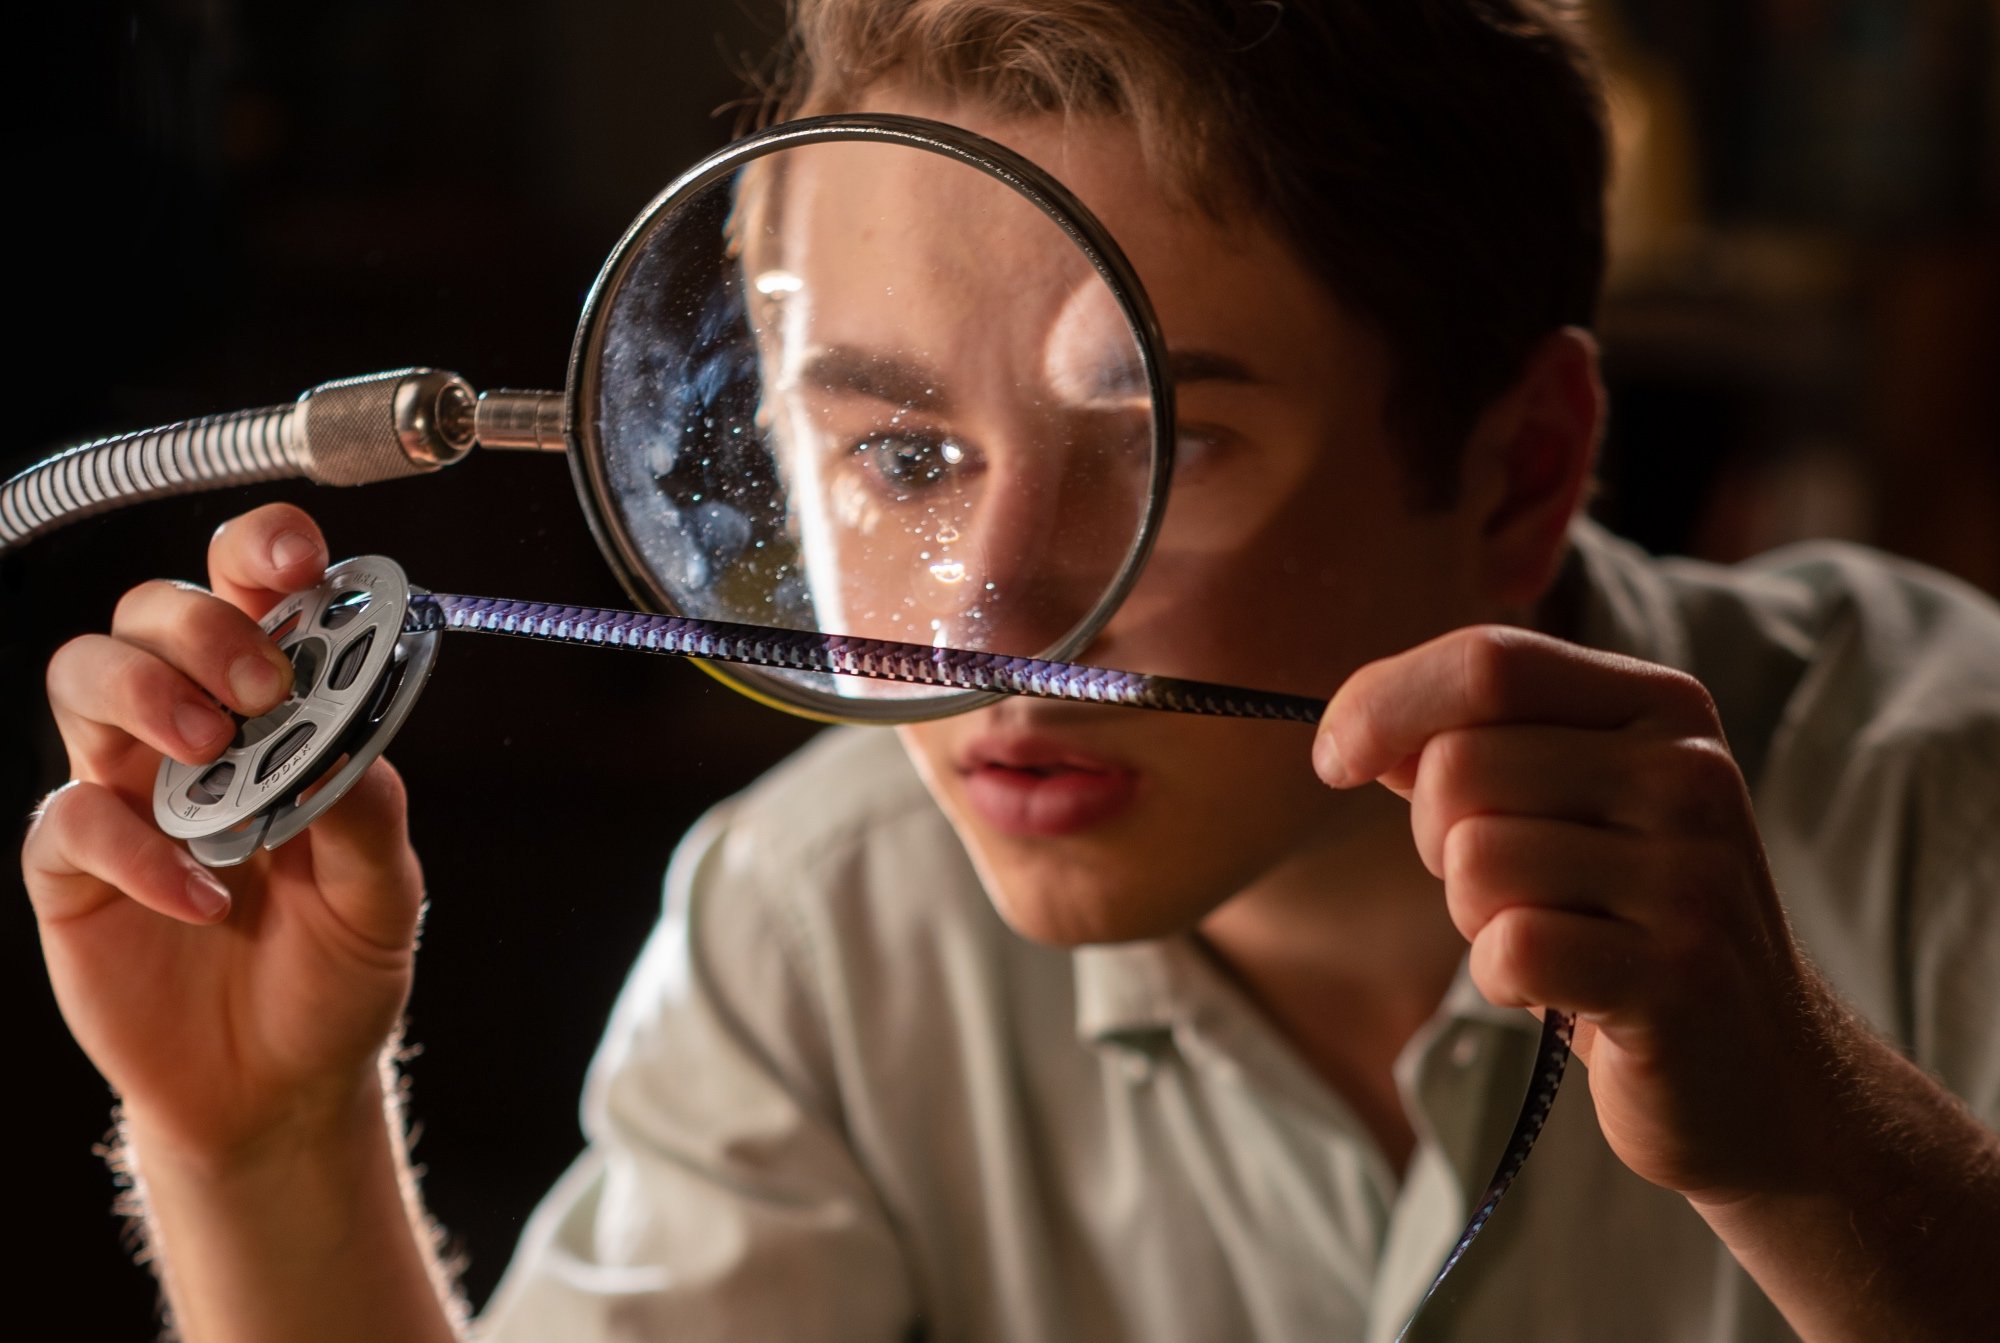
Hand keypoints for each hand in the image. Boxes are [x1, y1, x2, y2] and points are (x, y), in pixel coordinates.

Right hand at [23, 503, 425, 1162]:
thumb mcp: (383, 891)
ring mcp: (124, 791)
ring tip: (212, 757)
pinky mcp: (72, 869)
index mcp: (277, 711)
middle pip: (152, 610)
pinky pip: (71, 821)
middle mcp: (192, 730)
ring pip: (81, 675)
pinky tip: (205, 899)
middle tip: (261, 687)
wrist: (281, 1085)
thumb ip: (367, 807)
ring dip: (146, 694)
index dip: (262, 550)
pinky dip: (138, 850)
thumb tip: (340, 734)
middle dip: (203, 627)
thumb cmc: (335, 969)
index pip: (253, 593)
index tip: (296, 555)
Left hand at [1316, 624, 1837, 1202]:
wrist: (1757, 1067)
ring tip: (1547, 936)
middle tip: (1501, 887)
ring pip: (1473, 858)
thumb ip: (1470, 746)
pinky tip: (1556, 989)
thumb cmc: (1623, 921)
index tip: (1335, 758)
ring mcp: (1691, 875)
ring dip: (1474, 915)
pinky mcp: (1675, 975)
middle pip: (1459, 765)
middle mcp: (1689, 774)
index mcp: (1661, 707)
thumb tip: (1354, 726)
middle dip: (1436, 835)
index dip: (1384, 701)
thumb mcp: (1563, 805)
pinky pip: (1509, 947)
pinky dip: (1501, 978)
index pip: (1489, 660)